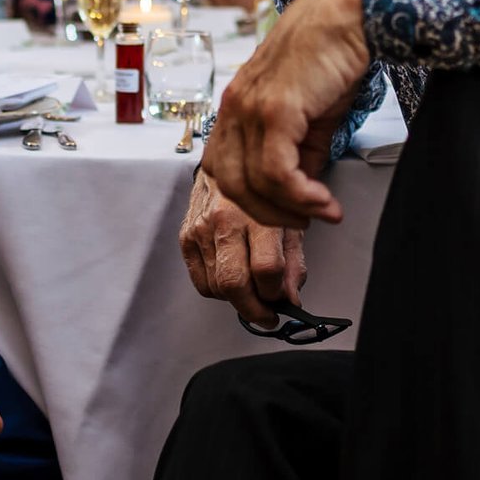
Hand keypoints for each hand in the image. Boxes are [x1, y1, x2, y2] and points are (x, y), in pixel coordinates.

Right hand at [178, 166, 304, 322]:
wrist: (229, 163)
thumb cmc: (264, 194)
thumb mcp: (291, 220)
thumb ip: (294, 261)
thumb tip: (291, 300)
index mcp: (257, 213)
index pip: (266, 268)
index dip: (276, 294)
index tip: (283, 303)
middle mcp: (224, 220)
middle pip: (234, 282)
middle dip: (254, 310)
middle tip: (267, 316)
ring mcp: (200, 229)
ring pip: (216, 286)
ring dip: (237, 301)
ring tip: (251, 293)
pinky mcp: (185, 236)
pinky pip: (200, 281)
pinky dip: (217, 291)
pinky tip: (231, 281)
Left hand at [202, 0, 369, 226]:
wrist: (348, 15)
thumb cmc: (331, 57)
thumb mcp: (311, 114)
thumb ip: (301, 152)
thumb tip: (303, 192)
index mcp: (236, 107)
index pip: (223, 169)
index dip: (250, 200)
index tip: (286, 213)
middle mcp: (234, 108)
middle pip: (230, 184)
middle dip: (267, 214)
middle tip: (304, 222)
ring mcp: (250, 108)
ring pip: (253, 183)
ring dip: (290, 209)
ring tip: (323, 211)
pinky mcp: (275, 109)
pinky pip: (276, 172)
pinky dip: (300, 196)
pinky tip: (324, 201)